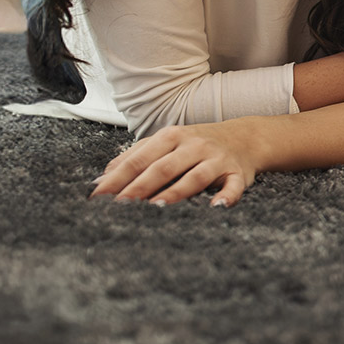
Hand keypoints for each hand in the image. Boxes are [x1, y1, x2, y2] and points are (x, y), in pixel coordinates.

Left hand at [90, 120, 263, 206]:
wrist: (245, 137)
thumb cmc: (196, 144)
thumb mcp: (165, 142)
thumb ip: (134, 157)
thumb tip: (102, 179)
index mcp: (172, 136)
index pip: (140, 159)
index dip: (118, 178)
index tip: (99, 196)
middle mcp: (194, 145)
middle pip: (164, 167)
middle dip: (140, 187)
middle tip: (120, 206)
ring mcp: (216, 159)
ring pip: (195, 176)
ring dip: (176, 192)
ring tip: (158, 206)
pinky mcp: (237, 173)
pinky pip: (233, 186)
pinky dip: (227, 196)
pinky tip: (217, 207)